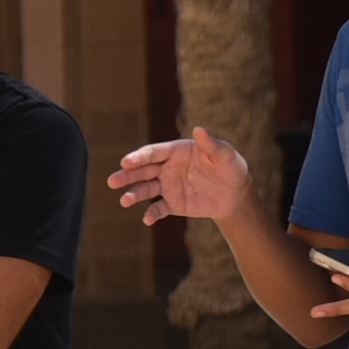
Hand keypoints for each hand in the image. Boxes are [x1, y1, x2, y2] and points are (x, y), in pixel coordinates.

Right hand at [108, 128, 250, 225]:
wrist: (236, 193)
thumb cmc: (230, 167)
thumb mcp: (225, 155)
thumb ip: (211, 145)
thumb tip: (198, 129)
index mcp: (176, 151)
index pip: (153, 153)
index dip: (139, 157)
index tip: (126, 162)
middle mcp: (167, 167)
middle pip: (143, 170)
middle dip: (127, 175)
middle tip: (112, 181)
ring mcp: (168, 186)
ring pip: (146, 189)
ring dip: (134, 194)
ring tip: (124, 201)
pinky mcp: (172, 203)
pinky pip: (159, 208)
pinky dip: (152, 214)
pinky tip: (147, 219)